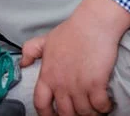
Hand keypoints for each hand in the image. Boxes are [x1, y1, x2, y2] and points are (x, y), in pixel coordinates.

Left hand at [22, 0, 129, 115]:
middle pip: (65, 113)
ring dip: (90, 113)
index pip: (41, 104)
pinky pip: (100, 106)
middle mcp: (61, 85)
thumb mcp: (46, 39)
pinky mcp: (96, 84)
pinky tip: (106, 104)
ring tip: (95, 109)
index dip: (46, 115)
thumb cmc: (72, 30)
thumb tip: (23, 63)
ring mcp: (79, 86)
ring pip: (84, 112)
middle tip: (80, 111)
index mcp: (48, 76)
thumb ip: (31, 51)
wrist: (94, 23)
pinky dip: (104, 108)